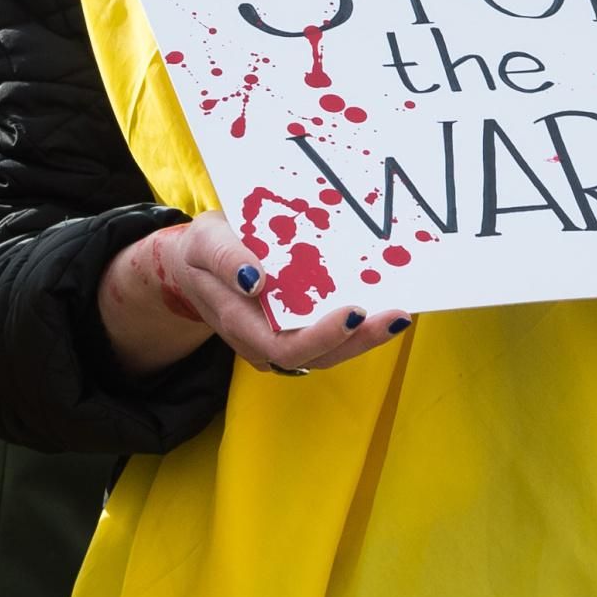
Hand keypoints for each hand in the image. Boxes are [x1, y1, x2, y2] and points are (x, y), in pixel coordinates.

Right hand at [96, 212, 410, 379]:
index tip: (354, 311)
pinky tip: (386, 305)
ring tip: (401, 315)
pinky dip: (360, 326)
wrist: (194, 262)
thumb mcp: (205, 240)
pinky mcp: (295, 328)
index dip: (322, 335)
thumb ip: (226, 258)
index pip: (285, 345)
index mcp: (240, 322)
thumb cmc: (203, 247)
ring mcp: (281, 338)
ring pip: (330, 351)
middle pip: (318, 355)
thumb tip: (255, 280)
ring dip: (367, 337)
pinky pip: (331, 335)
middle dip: (360, 339)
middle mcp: (264, 341)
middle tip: (397, 315)